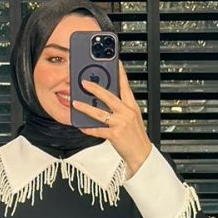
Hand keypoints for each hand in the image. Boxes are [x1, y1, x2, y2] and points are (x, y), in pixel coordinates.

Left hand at [73, 60, 152, 174]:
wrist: (142, 154)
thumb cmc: (136, 137)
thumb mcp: (133, 118)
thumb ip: (121, 108)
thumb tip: (106, 100)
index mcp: (132, 107)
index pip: (126, 86)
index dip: (121, 73)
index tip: (115, 62)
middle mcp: (127, 113)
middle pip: (109, 97)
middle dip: (95, 88)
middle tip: (84, 83)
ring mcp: (120, 123)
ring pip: (99, 113)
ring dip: (85, 108)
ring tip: (75, 103)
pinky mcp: (114, 134)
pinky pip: (97, 130)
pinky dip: (88, 128)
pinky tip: (81, 126)